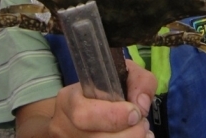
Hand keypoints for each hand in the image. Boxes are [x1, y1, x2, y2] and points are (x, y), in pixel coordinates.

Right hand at [16, 59, 156, 137]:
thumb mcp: (121, 74)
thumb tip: (141, 103)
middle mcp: (63, 126)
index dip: (113, 116)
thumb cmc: (102, 91)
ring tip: (140, 131)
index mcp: (68, 100)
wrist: (80, 113)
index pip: (83, 113)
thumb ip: (138, 81)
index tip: (135, 113)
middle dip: (128, 134)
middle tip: (142, 124)